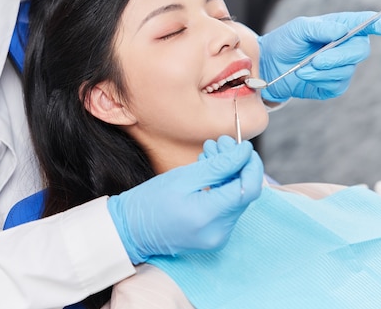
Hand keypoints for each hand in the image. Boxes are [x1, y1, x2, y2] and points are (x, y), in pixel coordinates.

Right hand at [107, 136, 263, 263]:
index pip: (248, 188)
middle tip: (221, 143)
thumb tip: (243, 153)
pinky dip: (222, 188)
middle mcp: (218, 232)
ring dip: (228, 174)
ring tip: (210, 154)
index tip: (243, 147)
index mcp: (208, 216)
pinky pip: (227, 208)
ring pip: (236, 199)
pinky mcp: (214, 237)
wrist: (130, 229)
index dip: (251, 165)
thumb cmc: (149, 202)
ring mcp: (217, 237)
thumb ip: (218, 166)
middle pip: (244, 193)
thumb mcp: (182, 177)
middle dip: (237, 165)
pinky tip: (209, 172)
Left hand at [258, 11, 380, 101]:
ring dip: (322, 70)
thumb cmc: (285, 42)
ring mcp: (341, 67)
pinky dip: (319, 80)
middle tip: (317, 60)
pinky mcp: (333, 85)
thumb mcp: (299, 29)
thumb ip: (320, 28)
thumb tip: (342, 31)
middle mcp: (345, 47)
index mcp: (340, 27)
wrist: (268, 65)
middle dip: (339, 56)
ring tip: (301, 67)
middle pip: (360, 50)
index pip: (366, 24)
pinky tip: (304, 75)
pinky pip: (336, 85)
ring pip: (346, 70)